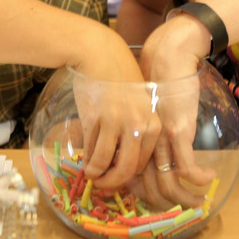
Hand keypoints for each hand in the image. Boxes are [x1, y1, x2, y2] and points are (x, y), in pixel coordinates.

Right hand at [70, 34, 160, 190]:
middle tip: (102, 184)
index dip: (128, 177)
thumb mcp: (138, 107)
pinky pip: (91, 148)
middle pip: (127, 169)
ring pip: (105, 162)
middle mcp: (139, 126)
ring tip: (90, 173)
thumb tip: (123, 163)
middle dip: (112, 183)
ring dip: (95, 174)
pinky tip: (85, 159)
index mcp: (153, 125)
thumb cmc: (119, 80)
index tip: (117, 179)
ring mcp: (118, 122)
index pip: (143, 164)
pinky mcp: (97, 118)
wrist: (100, 54)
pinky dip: (87, 158)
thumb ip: (136, 132)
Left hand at [137, 20, 216, 207]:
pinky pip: (187, 169)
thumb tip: (152, 149)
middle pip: (150, 189)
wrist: (167, 57)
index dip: (147, 197)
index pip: (134, 181)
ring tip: (200, 202)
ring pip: (170, 185)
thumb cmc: (155, 79)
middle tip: (186, 209)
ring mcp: (159, 140)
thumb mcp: (144, 109)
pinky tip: (208, 178)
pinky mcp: (177, 133)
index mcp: (134, 142)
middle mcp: (143, 145)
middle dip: (168, 206)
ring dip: (187, 199)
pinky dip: (199, 179)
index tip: (161, 202)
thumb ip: (146, 130)